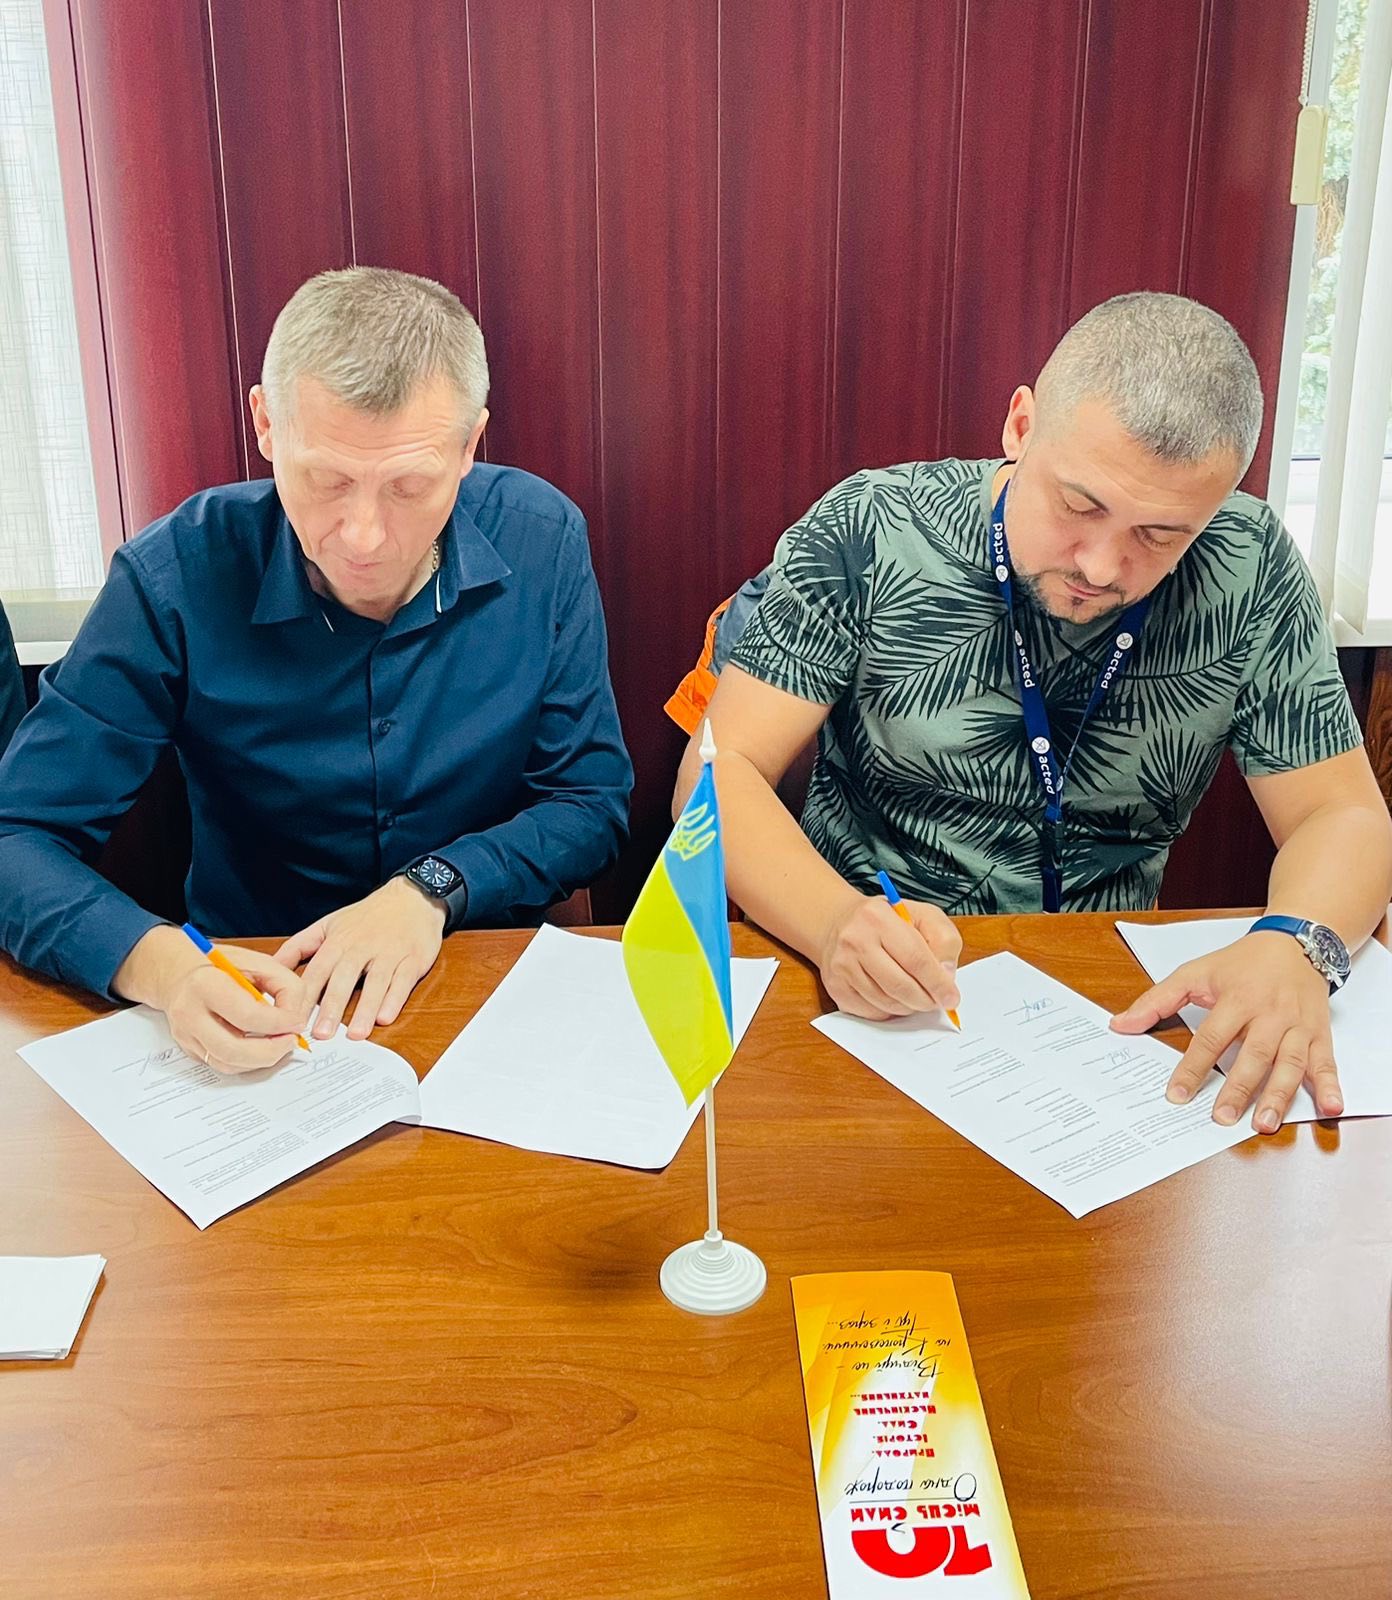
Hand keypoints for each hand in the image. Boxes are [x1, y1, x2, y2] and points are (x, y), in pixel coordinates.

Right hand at [161, 940, 308, 1075]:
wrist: (179, 973)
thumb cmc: (220, 965)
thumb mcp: (258, 961)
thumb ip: (285, 986)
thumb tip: (296, 1019)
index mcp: (207, 984)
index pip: (248, 1015)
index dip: (279, 1023)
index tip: (296, 1023)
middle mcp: (190, 1013)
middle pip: (234, 1050)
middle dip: (272, 1051)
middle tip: (290, 1041)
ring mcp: (186, 1035)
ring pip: (228, 1064)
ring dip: (260, 1060)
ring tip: (278, 1045)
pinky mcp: (188, 1048)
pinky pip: (221, 1065)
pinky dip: (246, 1062)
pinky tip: (260, 1048)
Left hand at [275, 876, 446, 1040]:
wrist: (411, 898)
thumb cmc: (366, 917)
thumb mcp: (328, 924)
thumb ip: (298, 946)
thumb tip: (270, 966)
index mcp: (338, 941)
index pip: (317, 971)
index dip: (304, 996)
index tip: (293, 1019)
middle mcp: (362, 947)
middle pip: (344, 979)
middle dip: (332, 1007)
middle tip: (322, 1034)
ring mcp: (388, 953)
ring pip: (376, 983)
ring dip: (365, 1009)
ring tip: (356, 1034)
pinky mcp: (412, 960)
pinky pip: (403, 981)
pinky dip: (394, 1000)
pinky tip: (385, 1017)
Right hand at [817, 891, 961, 1019]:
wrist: (838, 923)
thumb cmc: (886, 920)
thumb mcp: (922, 915)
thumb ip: (944, 940)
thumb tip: (946, 975)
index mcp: (878, 918)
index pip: (915, 959)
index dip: (938, 983)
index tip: (951, 998)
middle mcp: (855, 941)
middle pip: (900, 986)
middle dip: (926, 1000)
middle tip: (937, 1001)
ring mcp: (841, 967)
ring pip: (887, 1003)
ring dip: (909, 1006)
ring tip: (916, 994)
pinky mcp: (835, 987)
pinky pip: (872, 1012)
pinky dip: (890, 1011)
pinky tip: (894, 996)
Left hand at [1109, 930, 1342, 1132]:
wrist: (1296, 943)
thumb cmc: (1243, 962)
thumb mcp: (1196, 972)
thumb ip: (1158, 1000)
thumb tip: (1121, 1025)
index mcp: (1237, 998)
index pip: (1211, 1037)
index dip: (1193, 1067)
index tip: (1177, 1094)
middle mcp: (1270, 1014)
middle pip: (1253, 1054)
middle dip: (1238, 1088)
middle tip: (1222, 1118)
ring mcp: (1297, 1026)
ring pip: (1290, 1063)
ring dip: (1279, 1095)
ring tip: (1264, 1124)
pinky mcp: (1320, 1034)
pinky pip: (1327, 1062)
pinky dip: (1332, 1086)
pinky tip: (1331, 1108)